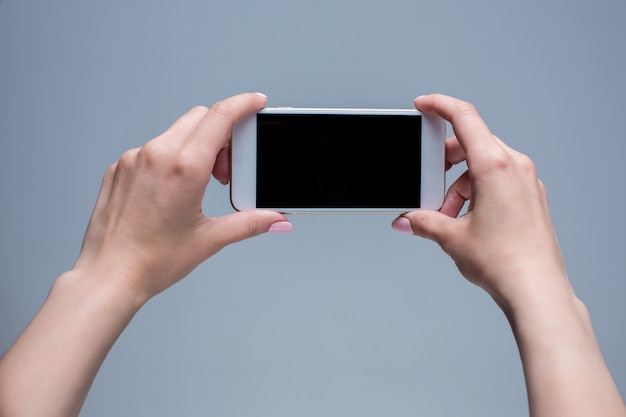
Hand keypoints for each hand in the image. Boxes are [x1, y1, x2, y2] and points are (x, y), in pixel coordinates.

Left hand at [73, 92, 290, 301]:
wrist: (108, 276)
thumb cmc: (151, 261)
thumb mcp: (210, 239)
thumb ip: (250, 223)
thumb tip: (276, 219)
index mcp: (184, 168)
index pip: (220, 116)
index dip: (243, 103)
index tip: (256, 102)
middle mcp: (156, 155)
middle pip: (200, 118)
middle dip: (222, 135)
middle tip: (225, 171)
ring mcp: (133, 159)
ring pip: (176, 132)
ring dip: (196, 146)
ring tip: (199, 184)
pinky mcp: (119, 168)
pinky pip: (152, 148)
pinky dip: (170, 158)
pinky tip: (171, 190)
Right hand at [392, 94, 566, 307]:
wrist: (536, 291)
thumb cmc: (505, 262)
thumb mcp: (452, 237)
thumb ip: (422, 222)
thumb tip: (406, 219)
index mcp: (496, 166)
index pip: (465, 118)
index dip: (439, 105)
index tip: (423, 104)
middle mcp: (515, 167)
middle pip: (471, 145)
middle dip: (444, 165)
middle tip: (429, 188)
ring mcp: (526, 182)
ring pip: (483, 166)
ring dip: (459, 186)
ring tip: (449, 217)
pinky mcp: (530, 197)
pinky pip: (498, 180)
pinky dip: (477, 192)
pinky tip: (467, 220)